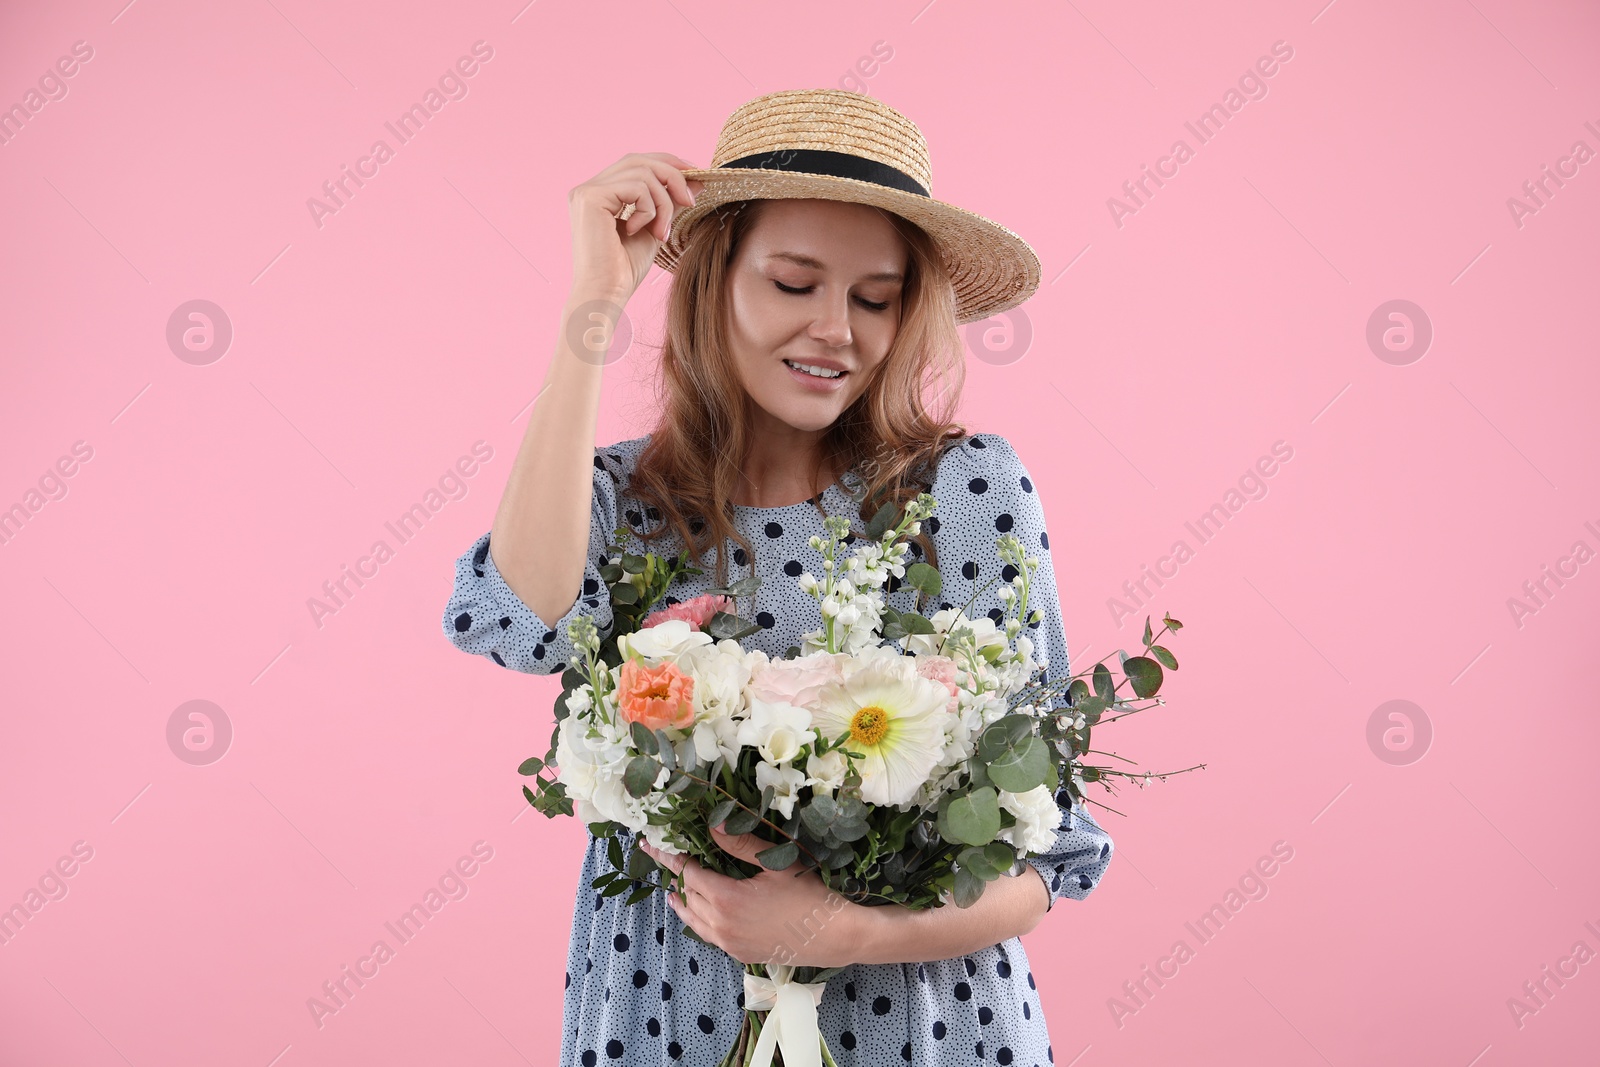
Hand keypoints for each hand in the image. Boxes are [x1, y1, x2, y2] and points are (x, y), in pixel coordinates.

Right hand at [568, 152, 702, 303]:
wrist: (607, 294)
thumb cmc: (625, 270)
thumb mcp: (655, 228)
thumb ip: (670, 202)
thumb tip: (696, 179)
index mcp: (601, 193)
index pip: (636, 163)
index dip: (667, 163)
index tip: (695, 175)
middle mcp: (589, 188)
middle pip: (639, 160)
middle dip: (672, 176)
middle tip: (690, 201)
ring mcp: (587, 191)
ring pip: (642, 173)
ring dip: (663, 202)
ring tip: (661, 231)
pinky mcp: (590, 198)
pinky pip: (636, 187)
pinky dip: (649, 209)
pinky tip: (641, 231)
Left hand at [640, 827, 860, 967]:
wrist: (834, 936)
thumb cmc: (808, 895)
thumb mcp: (775, 862)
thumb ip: (739, 843)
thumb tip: (711, 823)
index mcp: (726, 899)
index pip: (686, 874)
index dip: (668, 857)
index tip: (650, 844)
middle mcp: (720, 925)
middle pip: (686, 897)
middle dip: (673, 876)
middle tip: (662, 858)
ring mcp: (729, 943)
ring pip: (693, 921)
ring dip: (682, 902)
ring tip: (672, 890)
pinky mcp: (739, 954)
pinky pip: (709, 935)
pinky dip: (698, 920)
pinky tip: (701, 913)